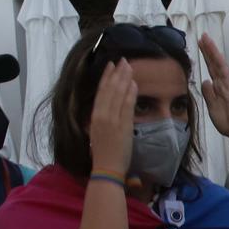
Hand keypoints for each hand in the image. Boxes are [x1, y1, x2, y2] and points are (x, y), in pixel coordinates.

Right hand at [87, 59, 136, 175]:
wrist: (107, 168)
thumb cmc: (103, 153)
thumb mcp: (96, 132)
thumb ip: (101, 118)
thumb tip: (107, 106)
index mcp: (94, 116)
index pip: (101, 92)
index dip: (106, 77)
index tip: (111, 65)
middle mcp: (102, 115)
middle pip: (110, 89)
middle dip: (117, 73)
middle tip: (123, 61)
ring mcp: (113, 120)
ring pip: (118, 94)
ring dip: (124, 79)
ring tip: (129, 67)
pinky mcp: (123, 126)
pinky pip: (128, 106)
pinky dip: (131, 94)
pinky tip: (134, 84)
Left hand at [198, 34, 228, 140]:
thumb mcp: (212, 108)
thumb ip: (208, 95)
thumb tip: (205, 81)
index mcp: (219, 88)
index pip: (211, 69)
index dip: (206, 57)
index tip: (201, 45)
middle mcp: (225, 84)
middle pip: (215, 64)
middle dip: (208, 50)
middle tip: (203, 36)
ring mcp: (228, 86)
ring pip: (219, 66)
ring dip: (213, 52)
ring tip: (206, 40)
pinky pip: (225, 75)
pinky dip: (220, 65)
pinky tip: (215, 56)